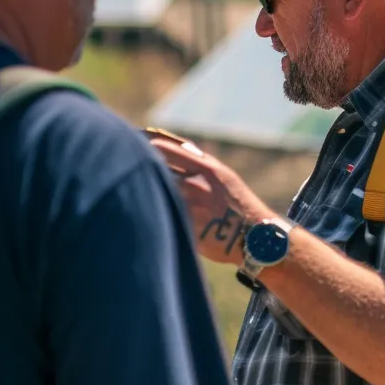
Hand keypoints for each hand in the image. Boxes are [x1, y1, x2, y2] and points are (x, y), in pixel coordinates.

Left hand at [146, 130, 278, 264]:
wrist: (254, 237)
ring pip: (156, 191)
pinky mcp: (184, 226)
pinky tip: (153, 214)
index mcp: (205, 167)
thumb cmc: (237, 204)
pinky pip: (162, 213)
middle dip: (141, 168)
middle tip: (130, 168)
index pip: (161, 147)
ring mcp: (188, 205)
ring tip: (139, 192)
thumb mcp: (223, 175)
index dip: (144, 147)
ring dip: (148, 190)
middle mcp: (195, 183)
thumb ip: (200, 161)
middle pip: (154, 168)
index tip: (135, 148)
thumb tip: (176, 148)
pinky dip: (155, 211)